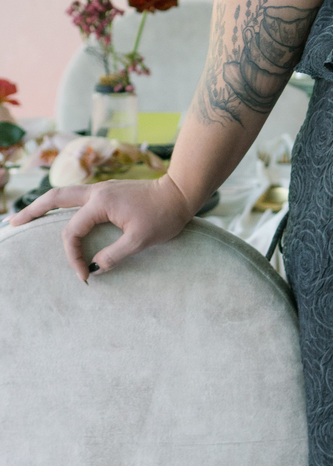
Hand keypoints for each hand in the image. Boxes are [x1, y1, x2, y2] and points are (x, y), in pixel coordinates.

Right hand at [9, 173, 195, 281]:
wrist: (181, 193)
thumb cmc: (164, 215)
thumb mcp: (141, 240)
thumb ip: (114, 255)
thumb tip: (94, 267)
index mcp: (101, 202)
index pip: (72, 232)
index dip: (72, 256)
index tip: (84, 276)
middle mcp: (96, 191)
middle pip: (54, 199)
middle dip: (31, 212)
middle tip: (12, 224)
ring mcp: (100, 189)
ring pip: (63, 195)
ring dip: (42, 205)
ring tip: (25, 217)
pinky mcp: (107, 192)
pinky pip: (76, 197)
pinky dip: (60, 205)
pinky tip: (55, 214)